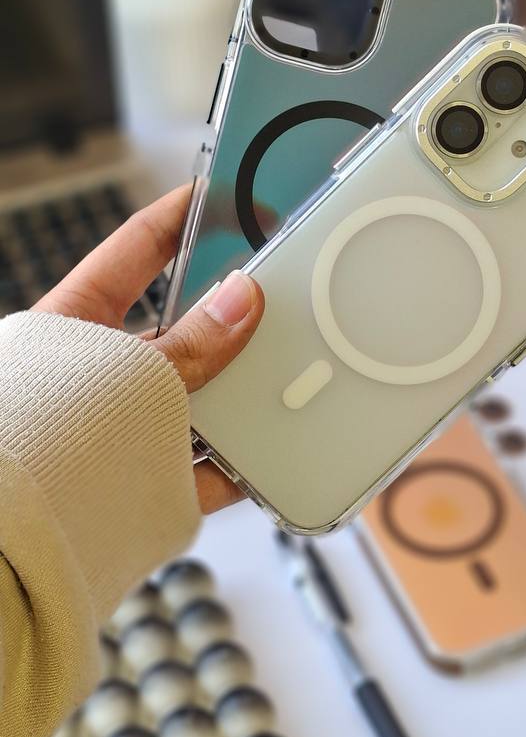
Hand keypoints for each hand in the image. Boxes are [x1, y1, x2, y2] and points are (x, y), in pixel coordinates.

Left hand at [33, 184, 263, 512]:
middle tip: (280, 298)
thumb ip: (187, 346)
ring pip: (193, 401)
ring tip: (285, 381)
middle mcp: (100, 372)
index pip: (138, 248)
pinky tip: (270, 458)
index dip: (184, 214)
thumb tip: (243, 299)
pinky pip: (199, 470)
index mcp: (75, 321)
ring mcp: (120, 427)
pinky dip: (237, 467)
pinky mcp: (137, 482)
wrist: (5, 545)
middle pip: (178, 331)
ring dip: (238, 398)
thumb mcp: (119, 377)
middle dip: (228, 320)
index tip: (229, 191)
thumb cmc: (29, 443)